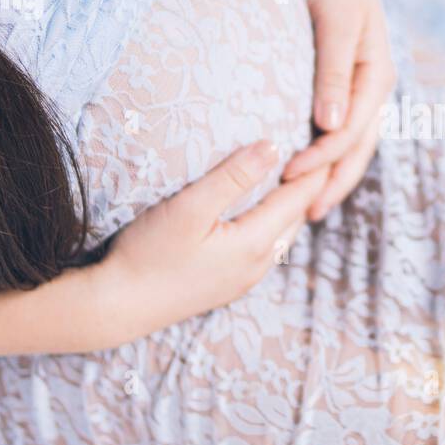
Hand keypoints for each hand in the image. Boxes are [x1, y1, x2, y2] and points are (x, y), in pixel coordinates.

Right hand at [98, 141, 327, 341]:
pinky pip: (266, 248)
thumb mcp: (188, 207)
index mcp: (255, 243)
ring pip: (283, 235)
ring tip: (296, 176)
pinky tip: (262, 212)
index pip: (299, 197)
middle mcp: (258, 265)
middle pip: (297, 217)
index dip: (315, 166)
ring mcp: (243, 279)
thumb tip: (274, 146)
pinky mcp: (227, 285)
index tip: (328, 137)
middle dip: (310, 185)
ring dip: (292, 206)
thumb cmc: (148, 254)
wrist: (116, 307)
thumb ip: (232, 176)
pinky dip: (273, 223)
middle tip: (319, 150)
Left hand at [284, 0, 395, 220]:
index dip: (321, 161)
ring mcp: (363, 82)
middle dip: (332, 183)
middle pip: (358, 148)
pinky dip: (326, 150)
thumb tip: (330, 127)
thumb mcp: (335, 24)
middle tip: (302, 217)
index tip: (287, 178)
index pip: (351, 134)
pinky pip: (341, 125)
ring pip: (352, 142)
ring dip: (332, 174)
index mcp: (377, 75)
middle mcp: (375, 84)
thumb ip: (333, 75)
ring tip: (307, 204)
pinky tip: (307, 163)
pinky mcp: (346, 76)